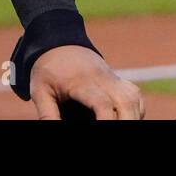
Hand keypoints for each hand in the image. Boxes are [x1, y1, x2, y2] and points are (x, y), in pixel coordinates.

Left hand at [30, 45, 144, 119]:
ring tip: (121, 126)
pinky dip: (135, 112)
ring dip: (132, 116)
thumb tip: (53, 130)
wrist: (59, 44)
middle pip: (126, 100)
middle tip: (117, 131)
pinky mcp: (119, 82)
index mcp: (81, 81)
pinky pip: (135, 98)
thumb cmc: (48, 71)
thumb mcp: (40, 91)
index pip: (102, 103)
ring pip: (133, 98)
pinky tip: (124, 119)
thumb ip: (48, 114)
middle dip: (127, 120)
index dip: (106, 122)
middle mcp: (102, 79)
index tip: (102, 130)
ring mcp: (113, 79)